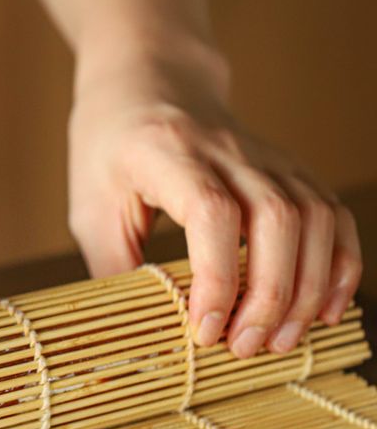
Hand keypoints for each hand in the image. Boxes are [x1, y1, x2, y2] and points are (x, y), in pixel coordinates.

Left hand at [68, 45, 361, 357]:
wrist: (149, 80)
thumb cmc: (110, 146)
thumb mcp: (90, 205)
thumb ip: (113, 265)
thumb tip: (140, 329)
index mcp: (166, 152)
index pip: (211, 212)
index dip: (217, 277)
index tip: (205, 329)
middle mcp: (226, 149)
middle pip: (276, 218)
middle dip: (269, 295)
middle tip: (245, 348)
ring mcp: (265, 155)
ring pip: (313, 217)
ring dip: (307, 288)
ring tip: (281, 340)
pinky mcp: (287, 168)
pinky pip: (330, 213)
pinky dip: (337, 264)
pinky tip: (322, 308)